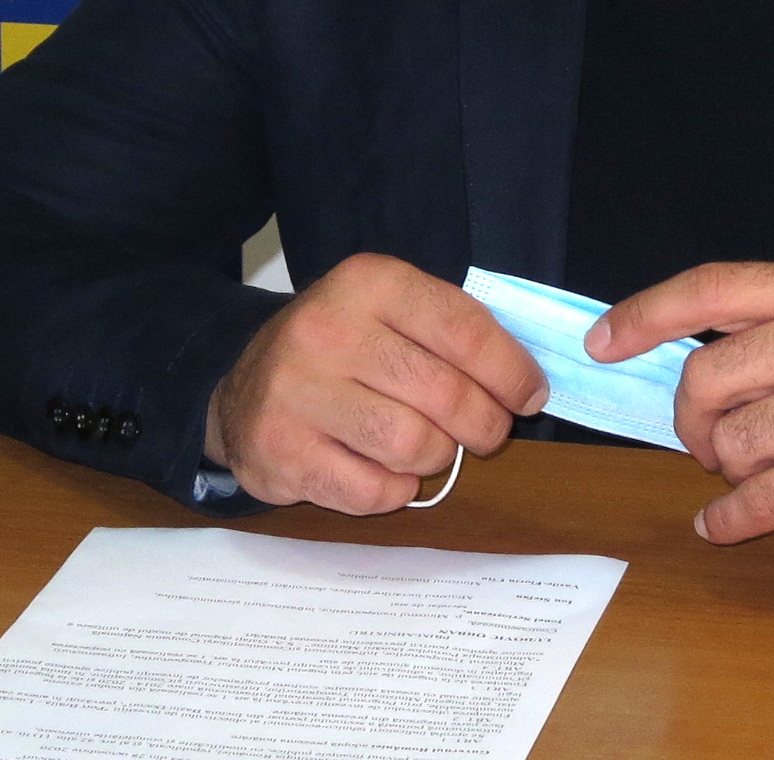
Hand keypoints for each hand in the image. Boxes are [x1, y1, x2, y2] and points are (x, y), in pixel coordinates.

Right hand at [204, 253, 546, 514]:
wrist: (244, 387)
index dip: (511, 371)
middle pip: (445, 394)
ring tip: (432, 448)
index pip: (465, 329)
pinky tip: (389, 471)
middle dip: (484, 424)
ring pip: (412, 445)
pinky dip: (395, 490)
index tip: (530, 396)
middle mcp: (328, 330)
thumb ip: (453, 332)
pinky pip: (372, 489)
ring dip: (438, 457)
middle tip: (487, 433)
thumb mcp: (390, 312)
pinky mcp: (281, 450)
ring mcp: (297, 392)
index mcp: (368, 283)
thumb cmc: (342, 350)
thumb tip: (530, 382)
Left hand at [588, 262, 773, 551]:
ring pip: (730, 443)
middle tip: (712, 443)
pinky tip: (725, 523)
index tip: (604, 342)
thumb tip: (680, 361)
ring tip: (755, 473)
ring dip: (726, 470)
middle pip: (705, 377)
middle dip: (693, 421)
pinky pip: (757, 500)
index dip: (645, 314)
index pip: (712, 288)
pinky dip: (729, 519)